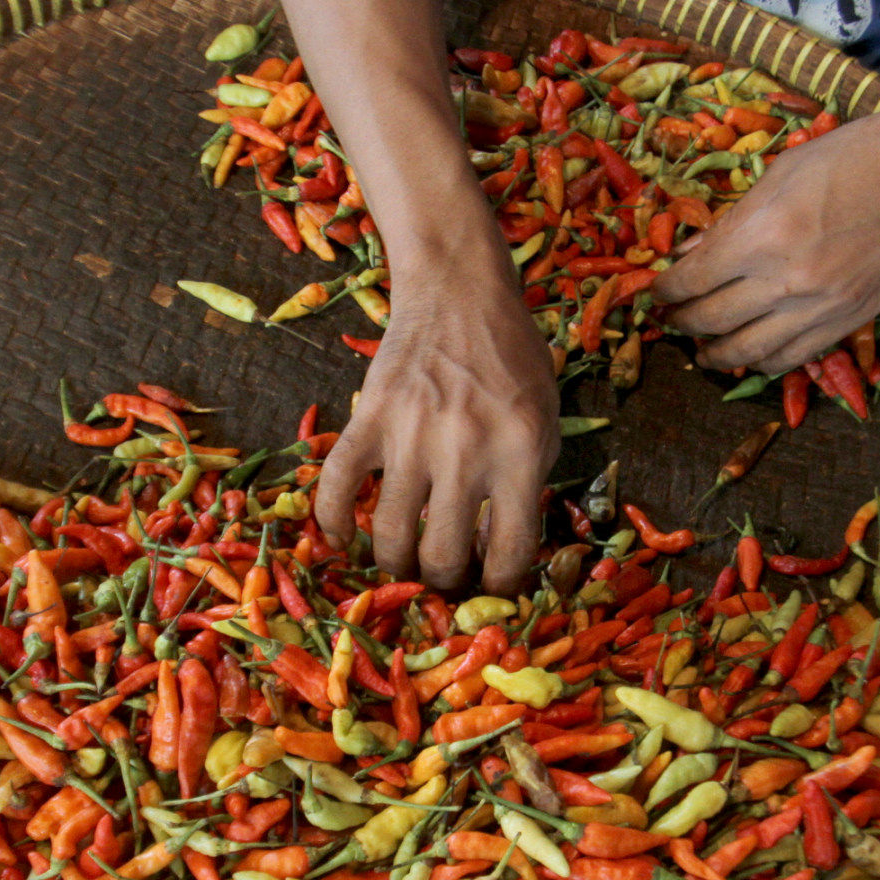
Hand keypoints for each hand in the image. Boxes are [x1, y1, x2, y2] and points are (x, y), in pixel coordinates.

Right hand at [314, 261, 558, 593]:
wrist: (460, 292)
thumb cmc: (512, 359)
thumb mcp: (546, 420)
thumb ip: (529, 485)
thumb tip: (495, 552)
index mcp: (522, 451)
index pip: (510, 551)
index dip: (499, 586)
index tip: (489, 587)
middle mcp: (466, 448)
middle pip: (442, 555)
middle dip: (442, 581)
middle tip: (442, 576)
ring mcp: (411, 433)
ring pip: (389, 534)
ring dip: (394, 562)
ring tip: (403, 560)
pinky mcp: (369, 417)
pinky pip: (336, 485)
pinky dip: (333, 522)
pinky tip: (342, 538)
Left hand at [654, 87, 879, 373]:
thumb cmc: (861, 154)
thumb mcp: (783, 172)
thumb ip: (733, 221)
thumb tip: (690, 256)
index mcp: (764, 233)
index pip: (692, 280)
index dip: (665, 290)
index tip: (656, 292)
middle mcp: (788, 279)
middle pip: (711, 320)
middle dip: (681, 322)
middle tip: (670, 318)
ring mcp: (822, 307)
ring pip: (747, 352)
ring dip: (714, 354)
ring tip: (700, 348)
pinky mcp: (850, 321)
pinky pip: (791, 358)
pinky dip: (761, 362)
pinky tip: (748, 354)